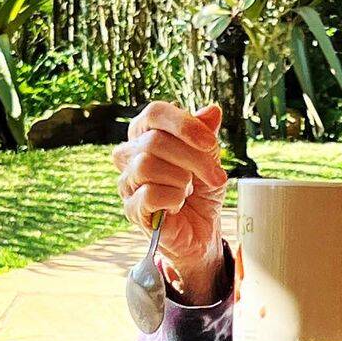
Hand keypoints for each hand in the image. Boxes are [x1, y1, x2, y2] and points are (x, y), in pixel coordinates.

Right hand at [112, 101, 228, 299]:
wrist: (202, 230)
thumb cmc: (201, 190)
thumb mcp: (210, 159)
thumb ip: (206, 135)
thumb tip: (212, 110)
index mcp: (146, 134)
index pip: (154, 113)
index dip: (183, 123)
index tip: (211, 143)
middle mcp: (129, 154)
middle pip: (154, 140)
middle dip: (194, 159)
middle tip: (215, 176)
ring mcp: (127, 182)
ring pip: (146, 165)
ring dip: (180, 179)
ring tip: (189, 190)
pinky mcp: (131, 209)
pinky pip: (149, 194)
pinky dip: (173, 198)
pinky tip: (178, 205)